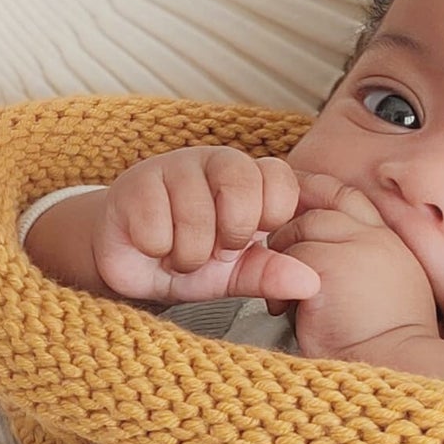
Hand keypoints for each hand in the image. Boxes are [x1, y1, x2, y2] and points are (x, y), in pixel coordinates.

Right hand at [92, 147, 323, 304]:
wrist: (130, 263)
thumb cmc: (188, 260)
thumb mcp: (236, 275)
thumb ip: (272, 273)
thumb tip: (313, 283)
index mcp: (247, 177)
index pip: (280, 181)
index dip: (268, 220)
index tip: (247, 244)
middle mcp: (212, 161)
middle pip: (242, 188)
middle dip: (230, 237)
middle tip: (213, 251)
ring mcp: (171, 167)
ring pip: (195, 214)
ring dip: (188, 254)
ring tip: (178, 254)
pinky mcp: (133, 184)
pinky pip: (156, 228)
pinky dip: (156, 249)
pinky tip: (151, 245)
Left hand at [266, 174, 442, 366]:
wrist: (398, 373)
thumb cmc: (387, 353)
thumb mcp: (385, 298)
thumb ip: (362, 270)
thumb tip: (319, 261)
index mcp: (392, 246)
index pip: (351, 199)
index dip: (320, 196)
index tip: (297, 210)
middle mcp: (378, 239)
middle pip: (324, 204)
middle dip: (292, 221)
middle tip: (274, 249)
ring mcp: (356, 247)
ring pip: (302, 227)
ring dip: (283, 256)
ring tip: (286, 297)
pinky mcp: (330, 266)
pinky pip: (290, 257)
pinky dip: (279, 284)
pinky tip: (283, 310)